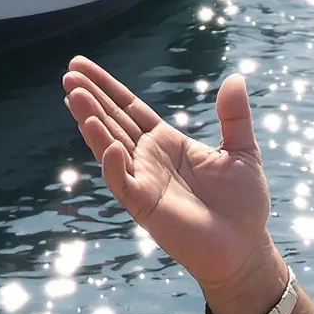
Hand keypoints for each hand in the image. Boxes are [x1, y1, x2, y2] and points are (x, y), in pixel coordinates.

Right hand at [63, 56, 280, 313]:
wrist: (245, 247)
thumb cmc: (243, 204)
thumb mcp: (242, 150)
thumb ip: (234, 116)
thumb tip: (235, 78)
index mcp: (166, 142)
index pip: (129, 108)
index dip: (107, 88)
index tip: (81, 66)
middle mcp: (148, 159)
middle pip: (113, 121)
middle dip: (90, 98)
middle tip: (68, 74)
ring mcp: (143, 181)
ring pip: (109, 147)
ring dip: (91, 122)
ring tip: (75, 97)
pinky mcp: (145, 206)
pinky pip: (123, 183)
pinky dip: (114, 165)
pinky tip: (111, 146)